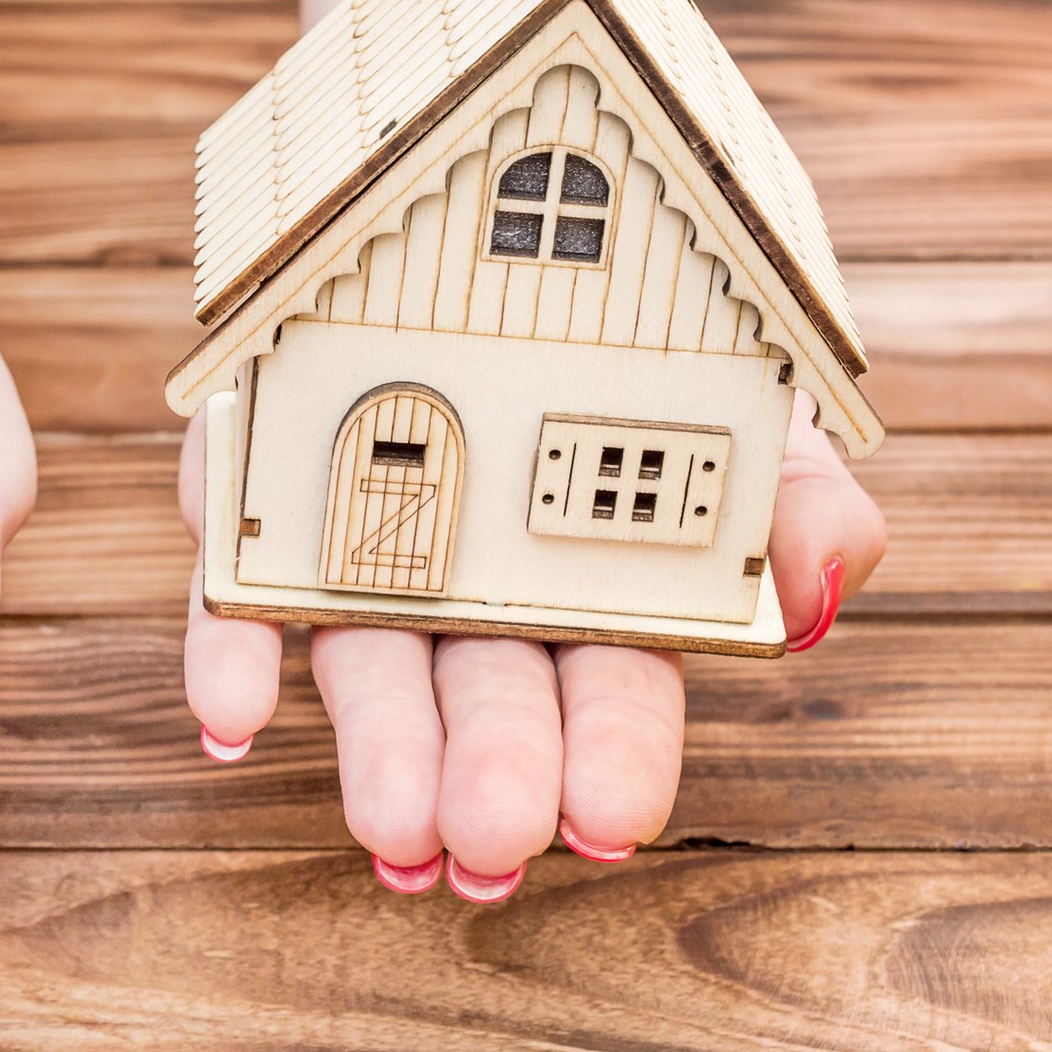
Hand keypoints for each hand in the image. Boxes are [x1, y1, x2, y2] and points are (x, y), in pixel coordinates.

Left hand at [177, 392, 884, 899]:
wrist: (482, 213)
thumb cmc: (632, 330)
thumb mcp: (741, 391)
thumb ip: (795, 490)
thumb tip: (820, 593)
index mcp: (593, 586)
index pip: (609, 687)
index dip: (611, 753)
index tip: (607, 821)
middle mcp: (475, 584)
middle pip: (483, 690)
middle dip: (492, 766)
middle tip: (490, 838)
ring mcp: (360, 542)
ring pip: (367, 659)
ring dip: (378, 742)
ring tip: (393, 825)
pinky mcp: (261, 495)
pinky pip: (236, 582)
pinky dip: (230, 652)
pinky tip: (232, 719)